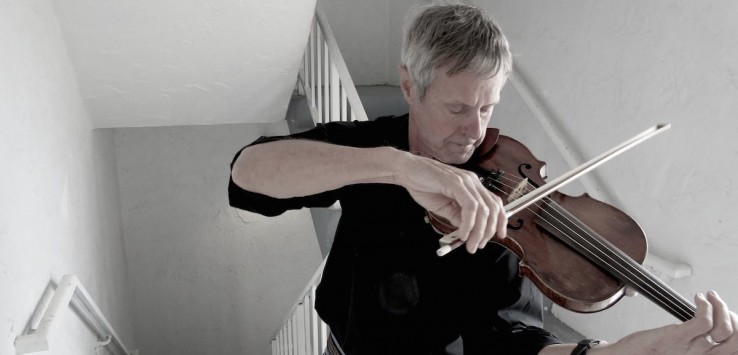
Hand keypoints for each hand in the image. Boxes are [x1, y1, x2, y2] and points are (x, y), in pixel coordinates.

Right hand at [399, 154, 506, 252]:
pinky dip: (468, 223)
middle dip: (488, 231)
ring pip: (483, 209)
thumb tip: (468, 231)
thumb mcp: (444, 206)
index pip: (495, 203)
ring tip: (470, 244)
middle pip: (492, 208)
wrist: (406, 171)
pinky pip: (470, 206)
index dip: (500, 220)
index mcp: (472, 185)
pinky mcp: (456, 183)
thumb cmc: (423, 185)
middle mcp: (472, 181)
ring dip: (478, 231)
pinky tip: (462, 233)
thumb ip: (457, 217)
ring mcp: (465, 181)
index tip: (499, 236)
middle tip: (478, 245)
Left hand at [603, 291, 736, 353]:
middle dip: (733, 317)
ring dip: (720, 306)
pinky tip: (698, 298)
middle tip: (719, 303)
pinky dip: (705, 306)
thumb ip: (694, 340)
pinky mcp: (676, 337)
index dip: (737, 327)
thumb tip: (706, 323)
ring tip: (709, 296)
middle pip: (736, 340)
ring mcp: (690, 349)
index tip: (728, 315)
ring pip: (724, 329)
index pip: (736, 347)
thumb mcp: (678, 348)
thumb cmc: (649, 351)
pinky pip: (703, 321)